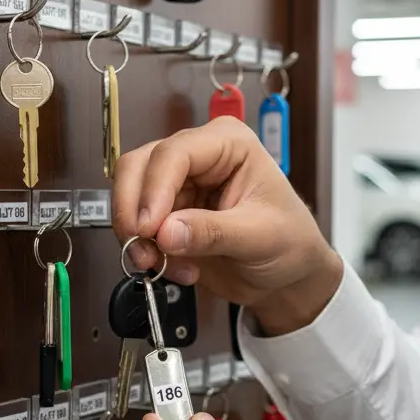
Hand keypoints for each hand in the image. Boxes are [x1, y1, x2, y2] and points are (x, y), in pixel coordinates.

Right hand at [112, 117, 343, 334]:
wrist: (288, 276)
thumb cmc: (290, 242)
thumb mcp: (260, 237)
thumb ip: (214, 232)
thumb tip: (167, 232)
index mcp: (228, 143)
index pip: (175, 153)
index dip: (154, 189)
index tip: (149, 228)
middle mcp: (197, 156)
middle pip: (138, 167)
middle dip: (133, 212)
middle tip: (143, 250)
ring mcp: (177, 185)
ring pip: (129, 197)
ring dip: (137, 237)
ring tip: (163, 266)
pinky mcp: (166, 214)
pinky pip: (136, 228)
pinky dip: (145, 251)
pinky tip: (176, 269)